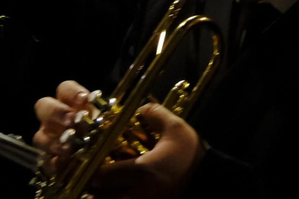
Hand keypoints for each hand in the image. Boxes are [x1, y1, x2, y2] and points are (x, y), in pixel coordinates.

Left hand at [89, 104, 203, 197]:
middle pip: (100, 194)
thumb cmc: (191, 155)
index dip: (91, 167)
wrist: (209, 179)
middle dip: (93, 184)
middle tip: (90, 172)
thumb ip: (156, 114)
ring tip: (101, 183)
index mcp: (141, 170)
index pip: (102, 174)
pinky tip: (118, 190)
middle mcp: (137, 191)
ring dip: (102, 193)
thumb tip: (140, 107)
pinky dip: (116, 197)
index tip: (89, 157)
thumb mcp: (176, 128)